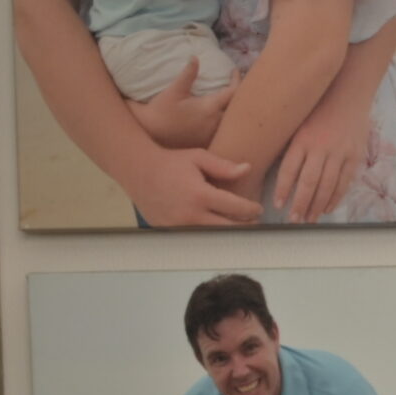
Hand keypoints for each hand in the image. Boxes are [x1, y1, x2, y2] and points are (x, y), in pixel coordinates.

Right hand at [120, 146, 261, 226]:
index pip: (236, 208)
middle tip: (255, 222)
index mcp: (200, 195)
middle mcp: (190, 214)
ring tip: (240, 227)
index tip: (258, 208)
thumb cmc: (171, 161)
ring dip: (228, 233)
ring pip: (213, 236)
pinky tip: (218, 230)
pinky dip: (209, 234)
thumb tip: (248, 169)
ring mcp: (178, 226)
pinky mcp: (169, 231)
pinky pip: (195, 237)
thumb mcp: (198, 157)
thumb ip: (224, 166)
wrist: (137, 170)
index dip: (252, 209)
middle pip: (228, 228)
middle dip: (245, 225)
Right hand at [129, 57, 237, 151]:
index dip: (236, 80)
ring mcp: (213, 134)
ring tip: (235, 99)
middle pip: (238, 109)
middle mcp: (216, 122)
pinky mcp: (208, 142)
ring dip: (234, 110)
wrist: (151, 132)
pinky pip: (224, 131)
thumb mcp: (174, 90)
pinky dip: (227, 122)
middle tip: (237, 85)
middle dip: (241, 97)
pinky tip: (225, 116)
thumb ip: (188, 74)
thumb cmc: (161, 110)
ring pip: (232, 122)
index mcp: (210, 108)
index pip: (233, 93)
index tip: (233, 71)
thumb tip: (195, 57)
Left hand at [271, 82, 372, 223]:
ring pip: (327, 186)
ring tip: (310, 219)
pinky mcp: (355, 156)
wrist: (349, 90)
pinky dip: (336, 197)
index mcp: (302, 138)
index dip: (282, 190)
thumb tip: (275, 166)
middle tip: (294, 220)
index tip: (277, 205)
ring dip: (318, 206)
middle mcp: (320, 147)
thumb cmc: (318, 104)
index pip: (289, 170)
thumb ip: (290, 143)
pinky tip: (328, 208)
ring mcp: (340, 153)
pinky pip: (344, 182)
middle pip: (308, 183)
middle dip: (301, 204)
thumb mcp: (297, 120)